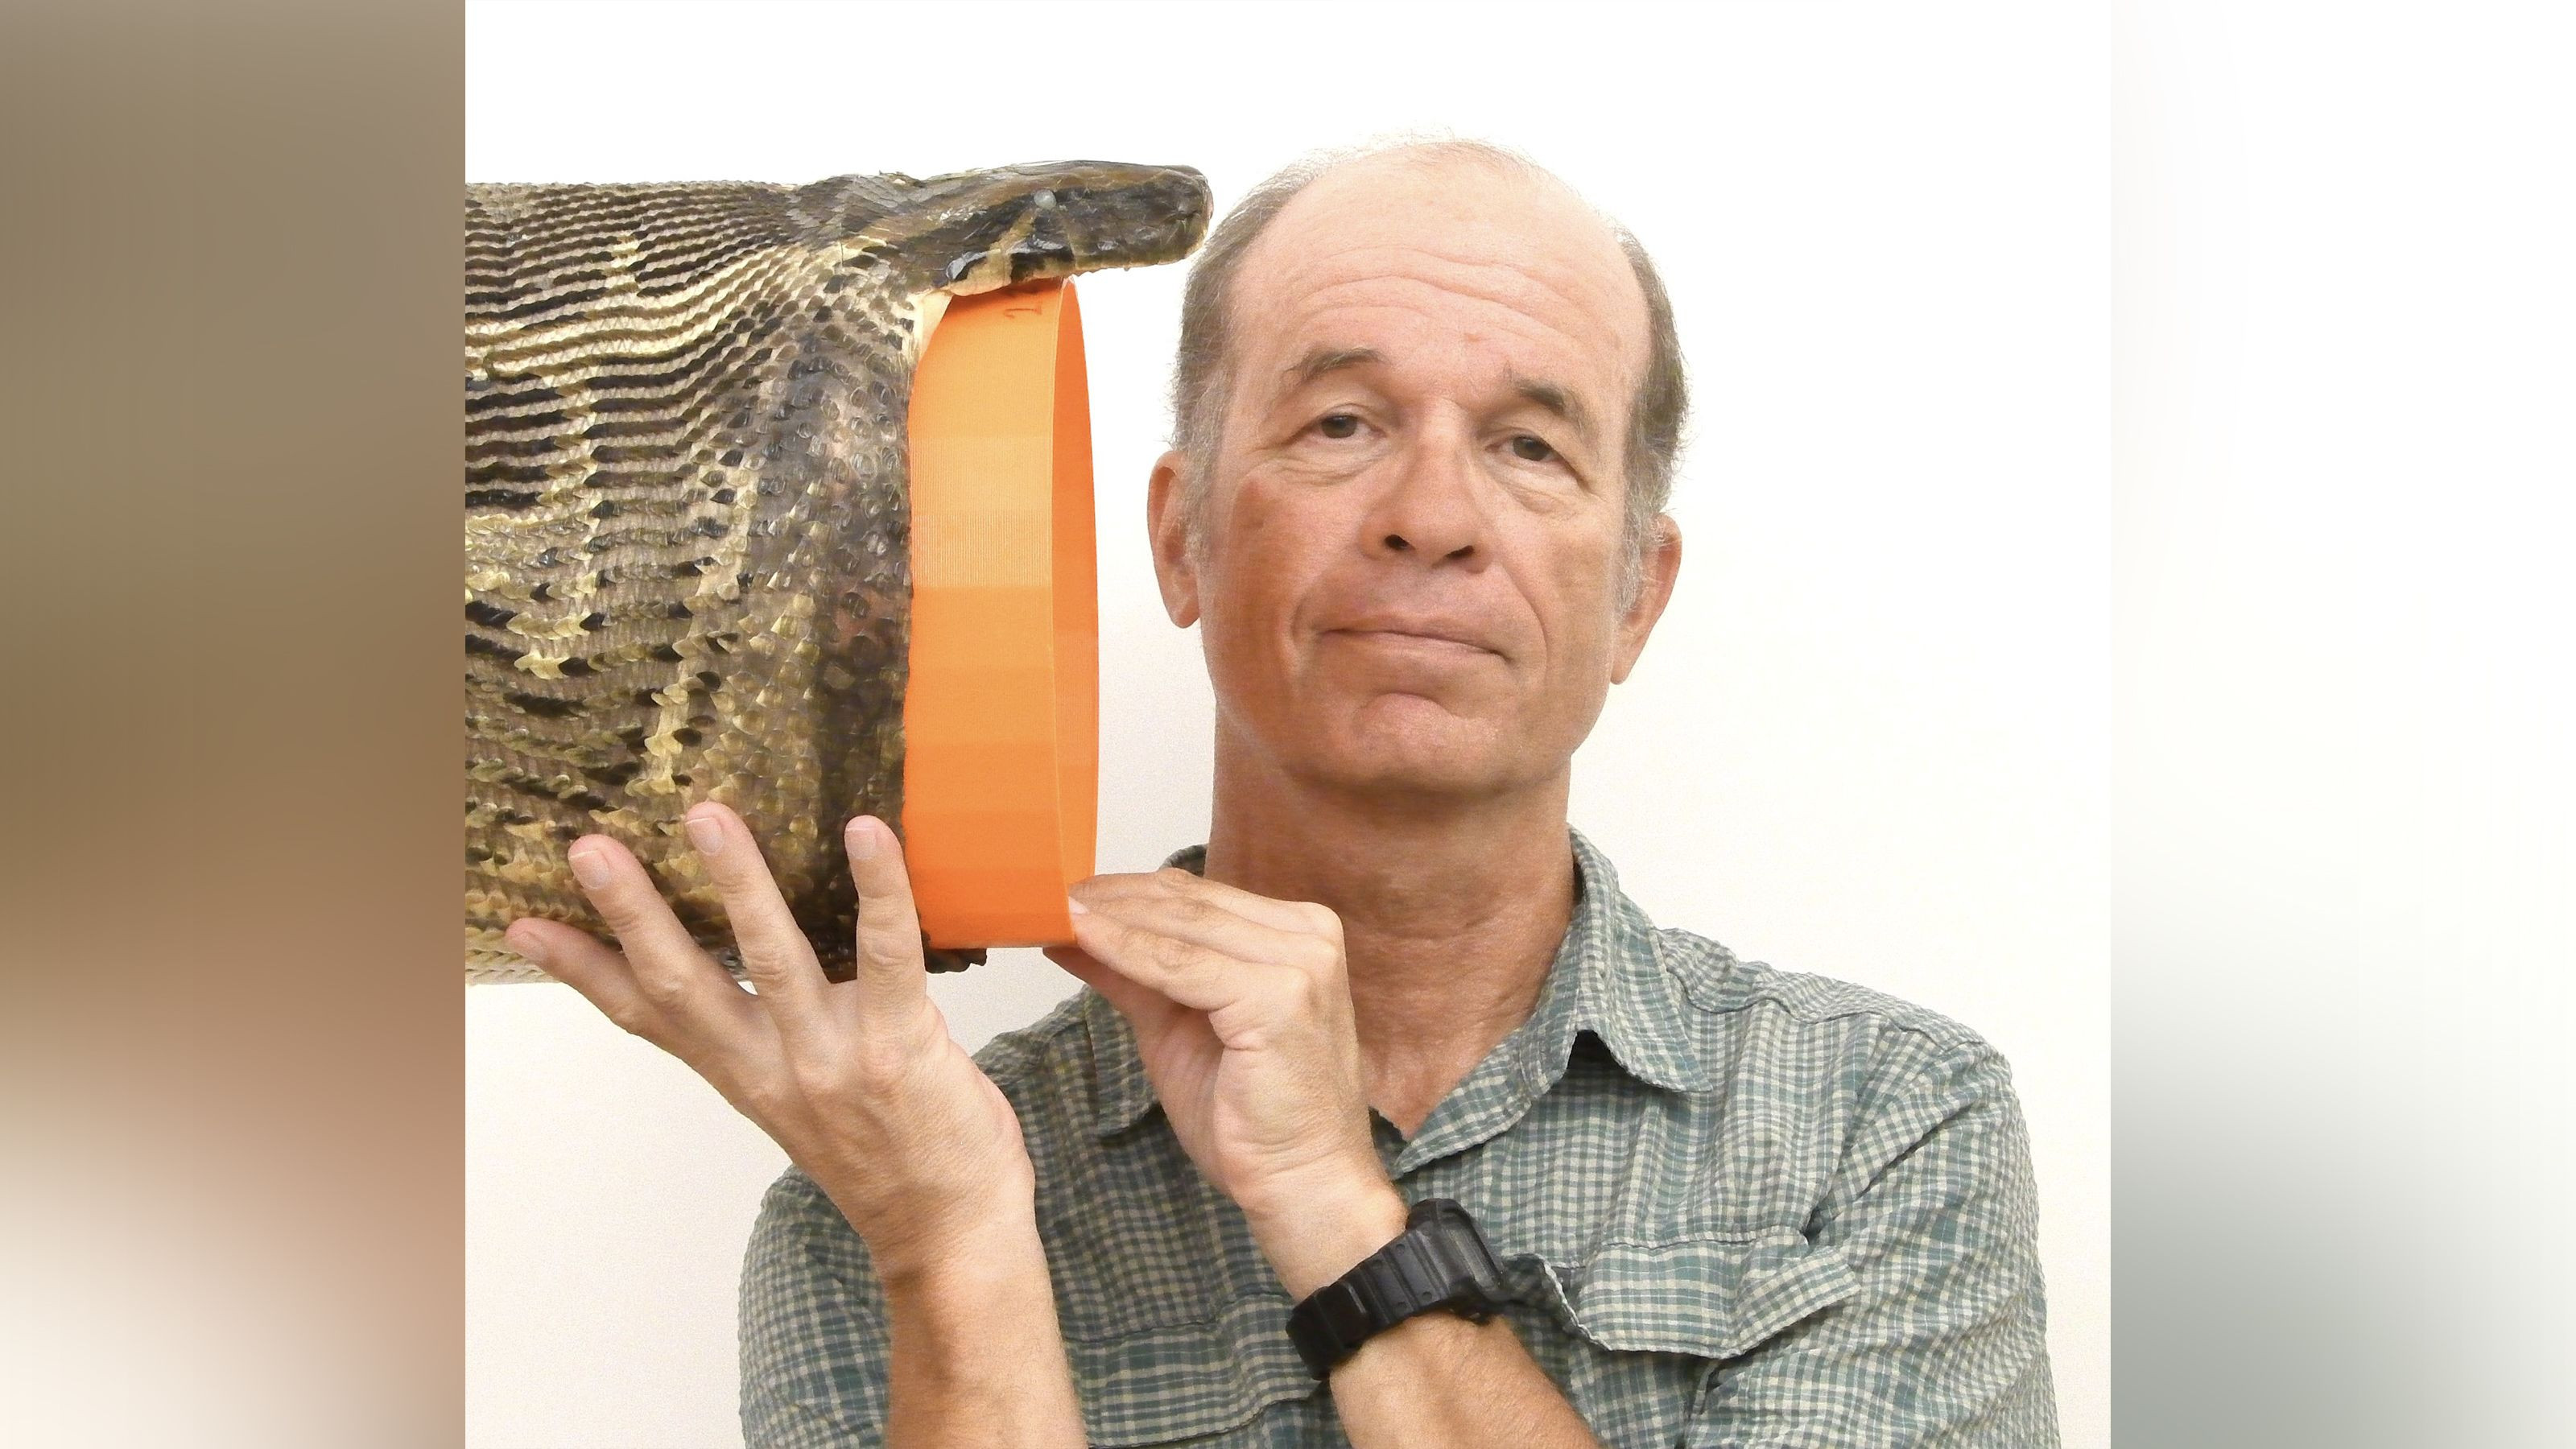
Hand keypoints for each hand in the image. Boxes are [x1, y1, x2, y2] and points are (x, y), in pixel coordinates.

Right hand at [505, 804, 1032, 1277]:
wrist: (951, 1235)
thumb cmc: (891, 1158)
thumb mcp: (804, 1102)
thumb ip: (775, 1037)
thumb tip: (764, 962)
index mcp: (742, 1073)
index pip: (646, 1017)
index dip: (582, 972)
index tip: (521, 926)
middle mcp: (772, 1066)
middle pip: (683, 982)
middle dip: (632, 912)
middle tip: (588, 848)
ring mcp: (831, 1057)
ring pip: (772, 956)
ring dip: (738, 881)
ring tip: (706, 815)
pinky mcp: (898, 1044)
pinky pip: (886, 953)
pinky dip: (879, 887)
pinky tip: (870, 832)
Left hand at [1046, 870, 1406, 1294]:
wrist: (1303, 1184)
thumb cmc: (1253, 1117)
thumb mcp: (1180, 1029)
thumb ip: (1137, 975)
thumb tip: (1074, 934)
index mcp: (1297, 934)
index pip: (1197, 896)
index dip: (1124, 892)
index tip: (1063, 894)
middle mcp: (1309, 935)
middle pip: (1188, 901)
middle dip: (1110, 899)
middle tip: (1042, 896)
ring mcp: (1301, 962)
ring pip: (1180, 926)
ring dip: (1109, 918)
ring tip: (1051, 911)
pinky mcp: (1280, 996)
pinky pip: (1180, 965)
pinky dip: (1123, 949)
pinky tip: (1079, 940)